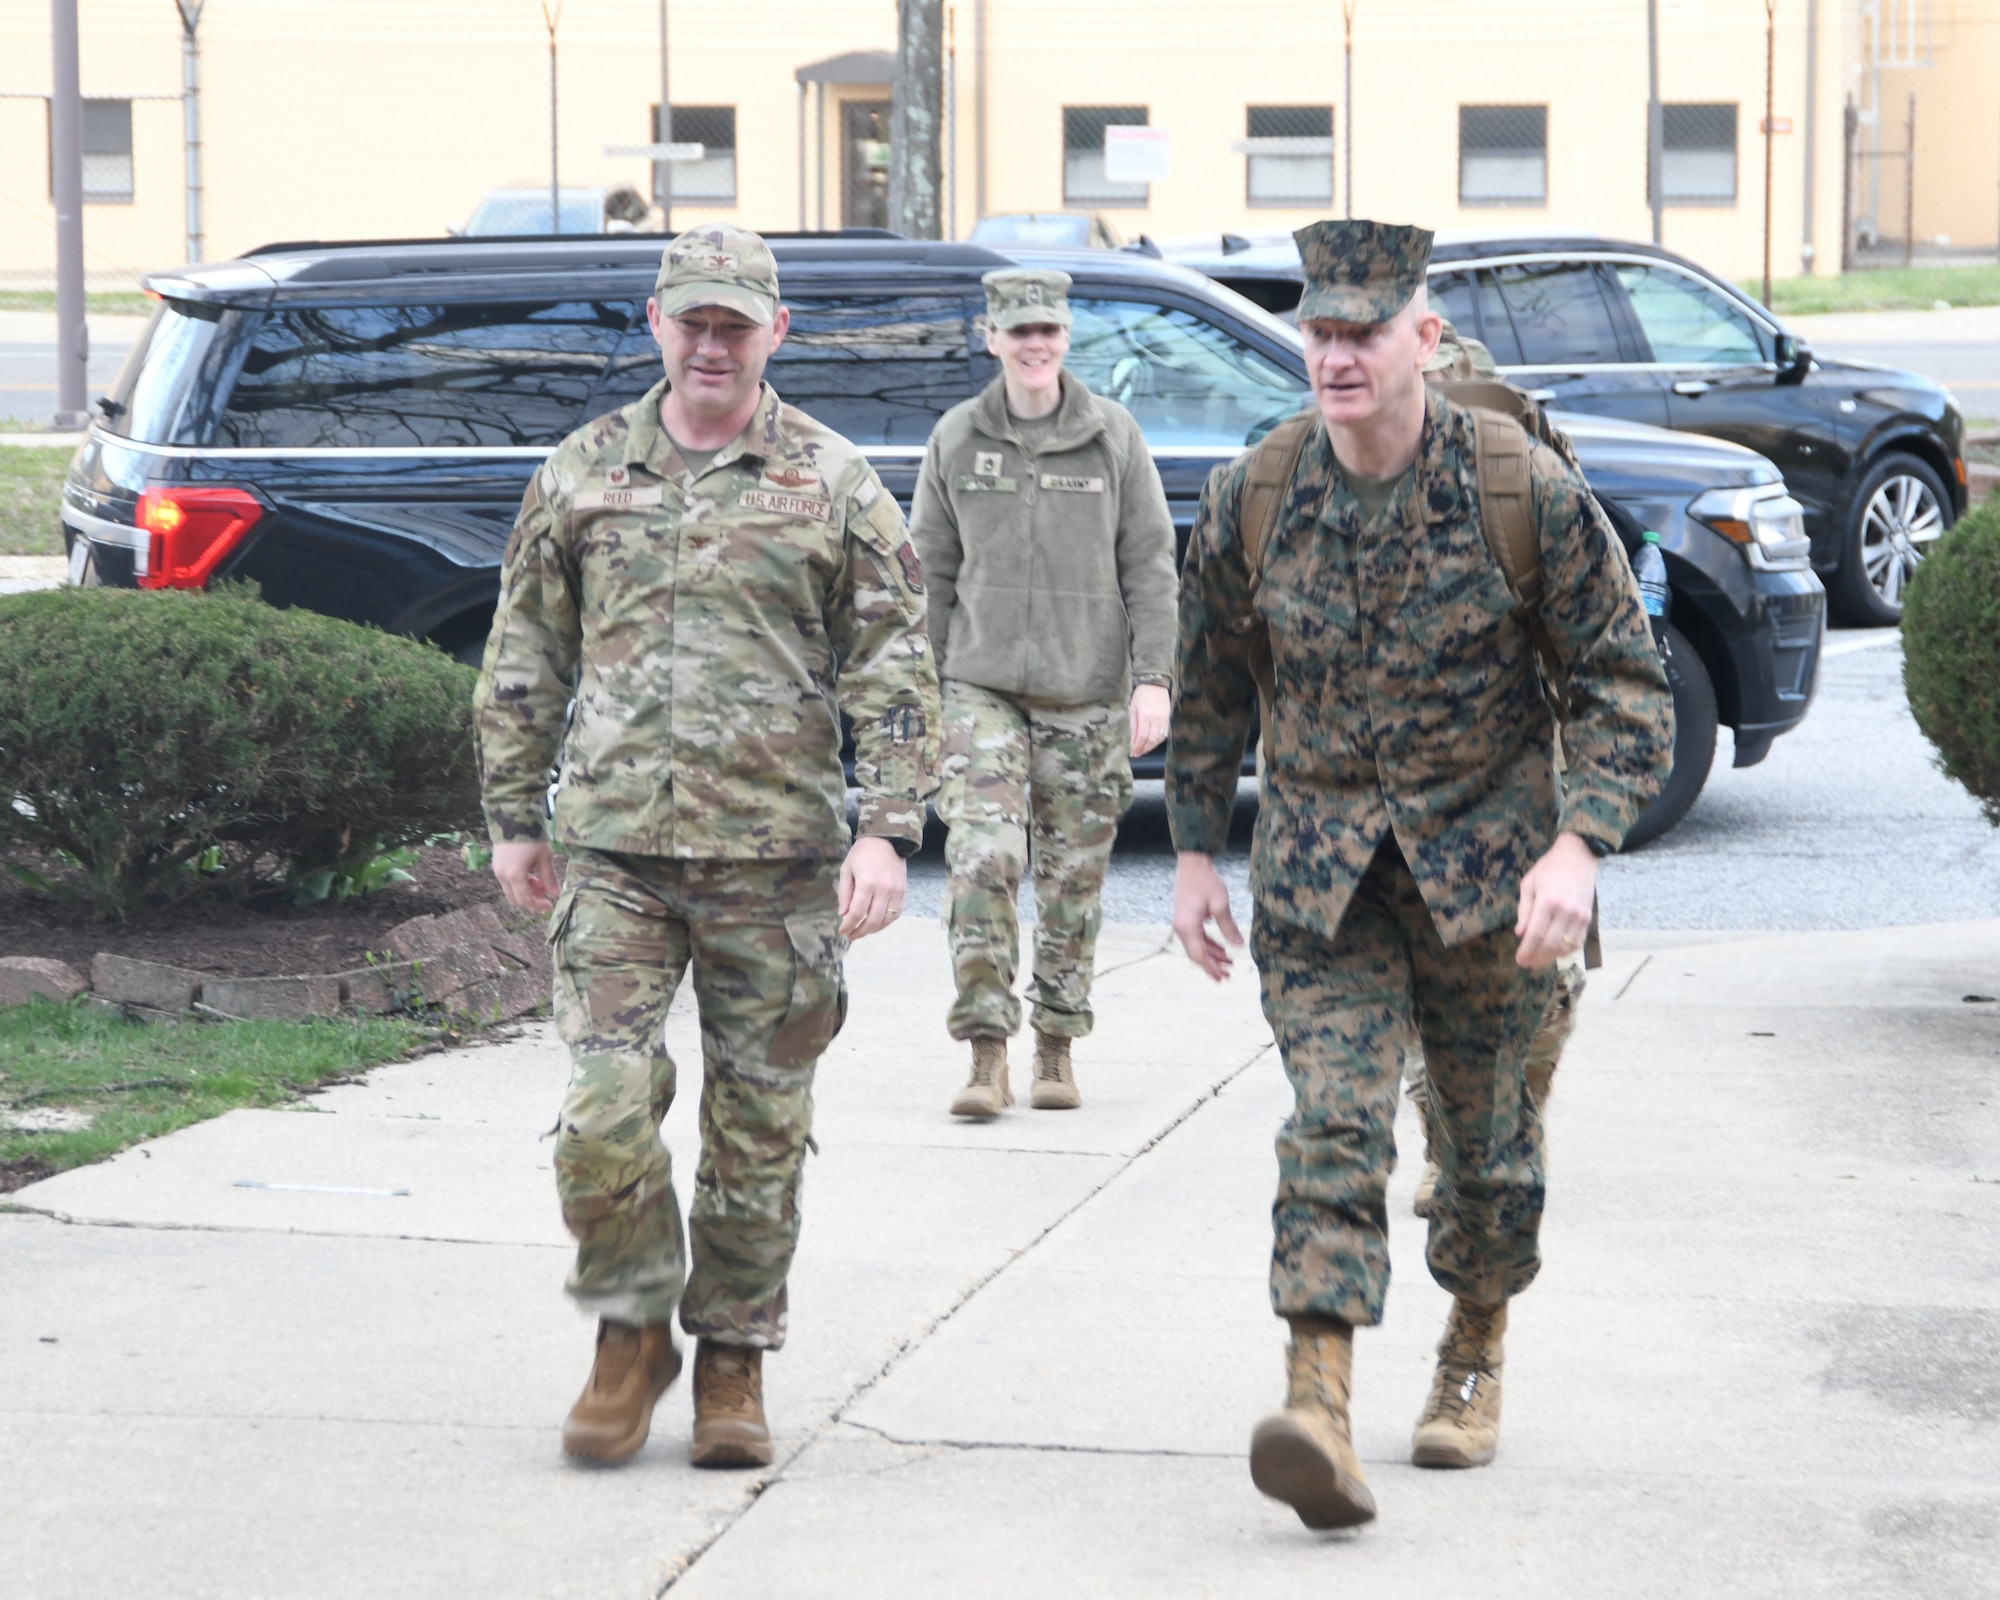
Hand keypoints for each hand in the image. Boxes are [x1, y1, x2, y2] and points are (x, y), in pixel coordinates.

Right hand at [492, 839, 559, 912]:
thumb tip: (556, 894)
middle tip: (544, 890)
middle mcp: (502, 876)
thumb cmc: (531, 837)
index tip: (549, 905)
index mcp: (515, 875)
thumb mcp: (544, 857)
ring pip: (510, 891)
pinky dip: (518, 883)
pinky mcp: (495, 865)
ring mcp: (497, 871)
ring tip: (537, 878)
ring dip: (524, 891)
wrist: (513, 818)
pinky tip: (528, 872)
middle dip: (531, 899)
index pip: (525, 900)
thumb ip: (549, 877)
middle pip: (515, 899)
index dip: (538, 905)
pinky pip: (506, 882)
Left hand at [839, 835, 906, 939]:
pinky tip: (877, 923)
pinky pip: (896, 914)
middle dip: (860, 932)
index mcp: (867, 884)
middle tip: (851, 936)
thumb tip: (843, 914)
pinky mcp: (903, 892)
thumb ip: (845, 893)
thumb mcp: (847, 869)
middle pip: (872, 920)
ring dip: (873, 930)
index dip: (848, 925)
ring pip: (886, 920)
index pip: (857, 913)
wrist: (887, 840)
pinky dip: (886, 922)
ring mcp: (896, 892)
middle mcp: (883, 890)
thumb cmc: (862, 853)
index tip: (842, 931)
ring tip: (863, 931)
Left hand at [1129, 683, 1170, 757]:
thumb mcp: (1132, 708)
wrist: (1155, 684)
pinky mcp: (1168, 718)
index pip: (1141, 736)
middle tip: (1137, 754)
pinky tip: (1152, 743)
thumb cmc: (1141, 695)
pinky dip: (1158, 741)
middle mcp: (1155, 718)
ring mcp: (1163, 718)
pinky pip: (1165, 733)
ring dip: (1151, 747)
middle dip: (1143, 749)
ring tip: (1143, 750)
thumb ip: (1133, 726)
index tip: (1133, 752)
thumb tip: (1132, 741)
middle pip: (1151, 739)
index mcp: (1144, 715)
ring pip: (1159, 738)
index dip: (1137, 747)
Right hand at [1172, 851, 1242, 980]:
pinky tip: (1222, 948)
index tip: (1222, 978)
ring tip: (1229, 963)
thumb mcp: (1220, 905)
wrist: (1193, 864)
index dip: (1211, 968)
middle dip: (1212, 966)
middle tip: (1228, 975)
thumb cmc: (1206, 882)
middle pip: (1196, 954)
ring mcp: (1182, 924)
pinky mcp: (1186, 919)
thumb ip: (1229, 927)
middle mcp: (1181, 928)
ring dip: (1211, 956)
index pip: (1199, 955)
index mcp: (1187, 927)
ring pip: (1197, 947)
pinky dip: (1208, 945)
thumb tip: (1239, 945)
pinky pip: (1197, 938)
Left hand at [1515, 832, 1597, 967]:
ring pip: (1565, 946)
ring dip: (1551, 958)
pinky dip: (1566, 951)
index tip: (1519, 960)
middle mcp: (1565, 910)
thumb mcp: (1529, 884)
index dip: (1527, 950)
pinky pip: (1578, 942)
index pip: (1536, 933)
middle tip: (1527, 964)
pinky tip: (1555, 953)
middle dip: (1537, 958)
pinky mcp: (1588, 918)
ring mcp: (1580, 915)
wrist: (1578, 857)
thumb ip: (1524, 910)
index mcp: (1547, 900)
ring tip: (1539, 961)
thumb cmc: (1549, 868)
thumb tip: (1520, 933)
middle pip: (1550, 943)